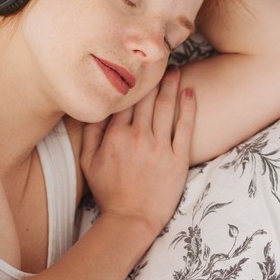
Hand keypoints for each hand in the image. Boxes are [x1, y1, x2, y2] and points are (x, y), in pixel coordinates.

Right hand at [80, 68, 194, 236]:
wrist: (131, 220)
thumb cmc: (109, 192)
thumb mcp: (88, 163)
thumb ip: (89, 134)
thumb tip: (93, 108)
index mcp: (116, 136)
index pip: (126, 100)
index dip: (132, 81)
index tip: (137, 66)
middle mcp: (139, 137)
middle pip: (148, 99)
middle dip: (154, 77)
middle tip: (161, 59)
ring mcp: (161, 147)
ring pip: (167, 107)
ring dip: (172, 85)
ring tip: (177, 70)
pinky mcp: (178, 158)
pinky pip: (186, 127)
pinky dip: (189, 107)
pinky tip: (191, 92)